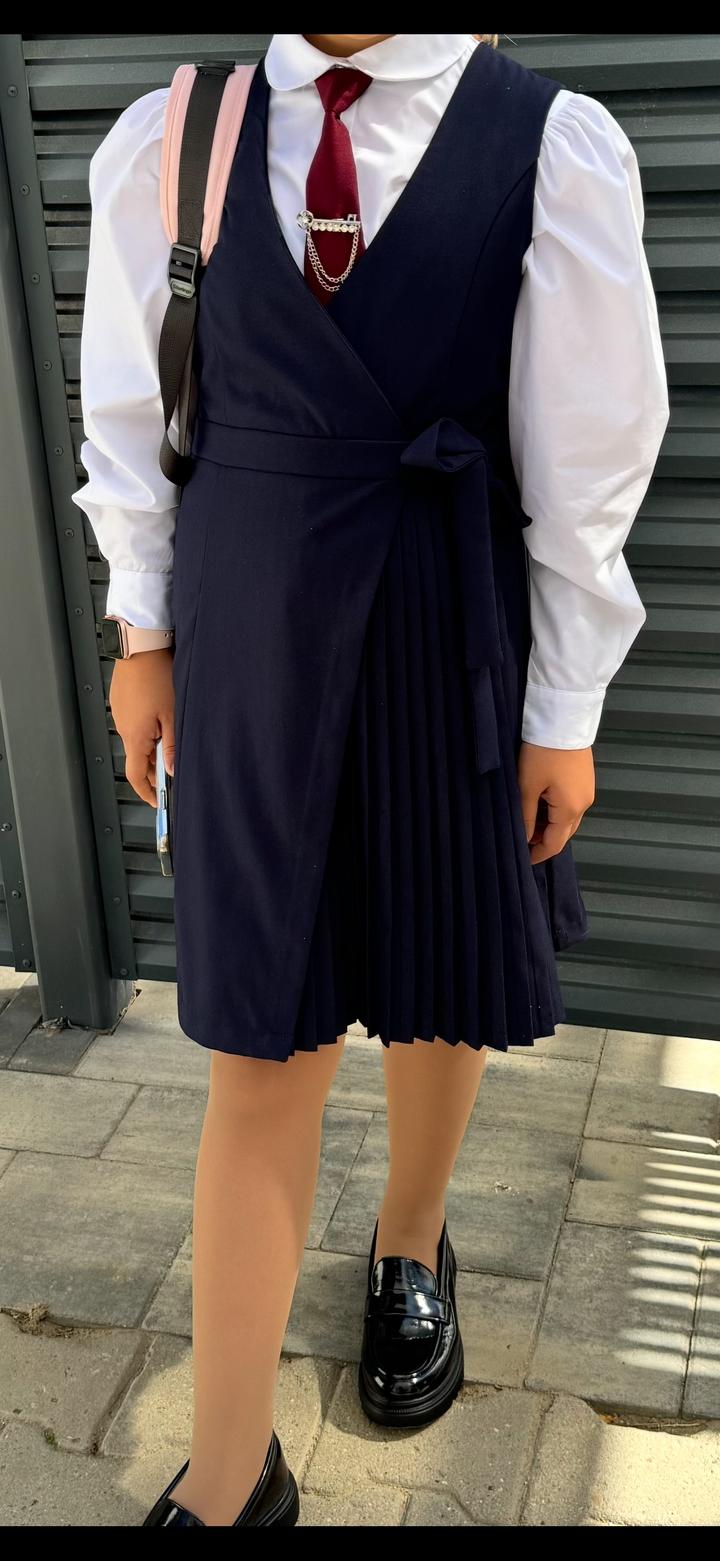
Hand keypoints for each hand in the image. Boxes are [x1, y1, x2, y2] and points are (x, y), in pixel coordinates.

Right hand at [109, 648, 174, 807]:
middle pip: (137, 758)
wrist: (140, 645)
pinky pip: (133, 723)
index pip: (135, 775)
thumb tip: (172, 770)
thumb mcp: (173, 715)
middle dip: (154, 767)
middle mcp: (123, 727)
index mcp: (135, 736)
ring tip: (170, 734)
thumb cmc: (157, 675)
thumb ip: (172, 745)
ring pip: (136, 740)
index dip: (147, 791)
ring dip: (151, 745)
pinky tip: (160, 716)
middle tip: (172, 766)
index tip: (158, 800)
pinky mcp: (121, 703)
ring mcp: (120, 714)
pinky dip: (146, 729)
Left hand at [517, 742, 594, 864]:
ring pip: (568, 819)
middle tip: (523, 840)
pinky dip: (557, 811)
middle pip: (564, 833)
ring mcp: (588, 792)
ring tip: (529, 821)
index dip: (538, 854)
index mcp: (570, 810)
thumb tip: (525, 839)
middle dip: (544, 840)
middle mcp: (584, 804)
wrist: (562, 720)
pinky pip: (572, 805)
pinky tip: (542, 804)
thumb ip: (526, 817)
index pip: (554, 844)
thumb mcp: (527, 786)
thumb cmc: (542, 753)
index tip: (523, 859)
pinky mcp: (586, 780)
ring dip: (550, 825)